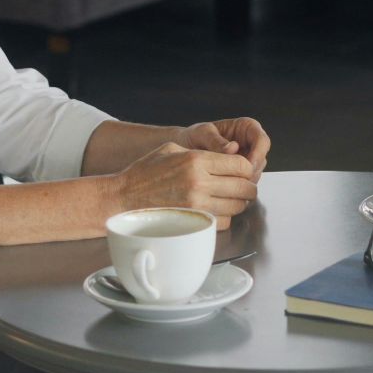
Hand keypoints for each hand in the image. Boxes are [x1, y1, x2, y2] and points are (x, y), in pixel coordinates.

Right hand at [114, 142, 258, 227]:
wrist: (124, 197)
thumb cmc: (146, 172)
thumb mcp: (173, 149)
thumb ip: (203, 152)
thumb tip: (230, 155)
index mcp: (197, 160)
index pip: (241, 165)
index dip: (247, 168)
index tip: (243, 171)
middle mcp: (200, 183)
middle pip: (244, 187)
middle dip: (247, 187)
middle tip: (243, 187)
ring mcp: (197, 205)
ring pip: (237, 207)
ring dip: (238, 203)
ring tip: (229, 198)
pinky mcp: (193, 222)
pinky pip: (223, 222)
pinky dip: (224, 217)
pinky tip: (215, 210)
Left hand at [176, 118, 270, 177]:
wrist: (184, 149)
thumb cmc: (194, 136)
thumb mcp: (202, 133)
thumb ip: (216, 140)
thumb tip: (232, 148)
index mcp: (246, 127)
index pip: (262, 141)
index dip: (258, 154)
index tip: (247, 166)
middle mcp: (250, 143)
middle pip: (261, 160)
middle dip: (251, 172)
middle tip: (238, 181)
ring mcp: (247, 158)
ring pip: (255, 173)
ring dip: (245, 181)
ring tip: (227, 185)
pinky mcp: (241, 172)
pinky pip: (246, 181)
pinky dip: (238, 186)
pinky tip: (225, 189)